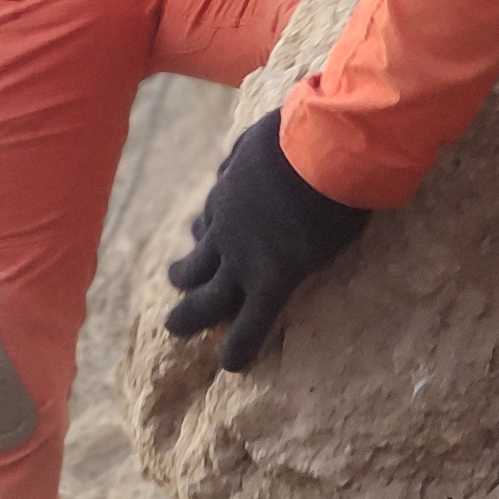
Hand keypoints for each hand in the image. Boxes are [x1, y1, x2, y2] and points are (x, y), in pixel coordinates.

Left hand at [163, 110, 371, 370]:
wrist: (324, 150)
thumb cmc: (306, 133)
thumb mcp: (263, 134)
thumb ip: (247, 152)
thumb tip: (240, 159)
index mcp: (229, 191)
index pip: (213, 217)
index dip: (207, 230)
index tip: (203, 236)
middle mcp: (227, 228)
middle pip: (197, 259)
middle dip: (183, 275)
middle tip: (174, 282)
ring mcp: (244, 257)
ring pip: (208, 296)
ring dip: (190, 314)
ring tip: (177, 327)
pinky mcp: (272, 279)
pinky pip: (252, 322)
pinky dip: (238, 346)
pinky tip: (231, 365)